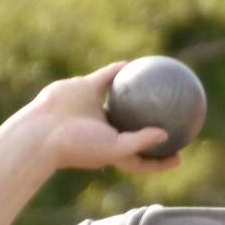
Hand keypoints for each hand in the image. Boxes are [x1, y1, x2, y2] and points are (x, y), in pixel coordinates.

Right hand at [29, 62, 181, 175]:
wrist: (43, 129)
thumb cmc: (79, 145)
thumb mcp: (114, 148)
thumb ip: (140, 142)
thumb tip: (166, 135)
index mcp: (113, 150)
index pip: (142, 159)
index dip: (160, 160)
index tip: (181, 157)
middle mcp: (106, 130)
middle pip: (135, 129)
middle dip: (153, 126)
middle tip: (177, 119)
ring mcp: (95, 109)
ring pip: (121, 101)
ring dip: (137, 94)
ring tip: (159, 85)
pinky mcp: (85, 89)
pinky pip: (107, 77)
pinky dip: (118, 71)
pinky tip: (135, 64)